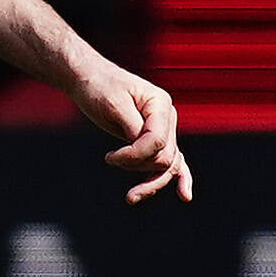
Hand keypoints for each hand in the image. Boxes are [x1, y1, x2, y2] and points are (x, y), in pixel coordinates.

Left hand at [73, 66, 192, 204]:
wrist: (91, 79)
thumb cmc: (99, 88)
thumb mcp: (113, 106)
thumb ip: (132, 128)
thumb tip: (143, 151)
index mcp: (160, 103)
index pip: (157, 141)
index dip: (135, 155)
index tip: (110, 157)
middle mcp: (168, 117)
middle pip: (164, 156)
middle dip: (137, 165)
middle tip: (110, 159)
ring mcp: (165, 128)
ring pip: (167, 165)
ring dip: (150, 182)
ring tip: (131, 197)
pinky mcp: (156, 139)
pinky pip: (173, 161)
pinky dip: (179, 178)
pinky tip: (184, 195)